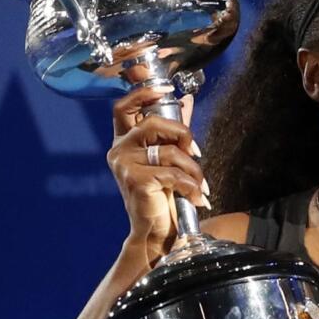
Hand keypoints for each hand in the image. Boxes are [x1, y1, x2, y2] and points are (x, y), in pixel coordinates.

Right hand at [107, 84, 208, 260]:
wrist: (155, 230)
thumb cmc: (161, 194)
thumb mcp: (169, 158)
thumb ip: (174, 129)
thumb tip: (186, 99)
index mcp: (124, 140)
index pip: (124, 107)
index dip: (143, 93)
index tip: (166, 87)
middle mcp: (119, 149)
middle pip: (152, 123)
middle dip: (181, 133)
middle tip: (194, 152)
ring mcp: (124, 164)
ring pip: (168, 151)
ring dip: (192, 168)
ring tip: (199, 184)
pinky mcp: (134, 180)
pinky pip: (172, 173)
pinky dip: (190, 185)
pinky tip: (196, 197)